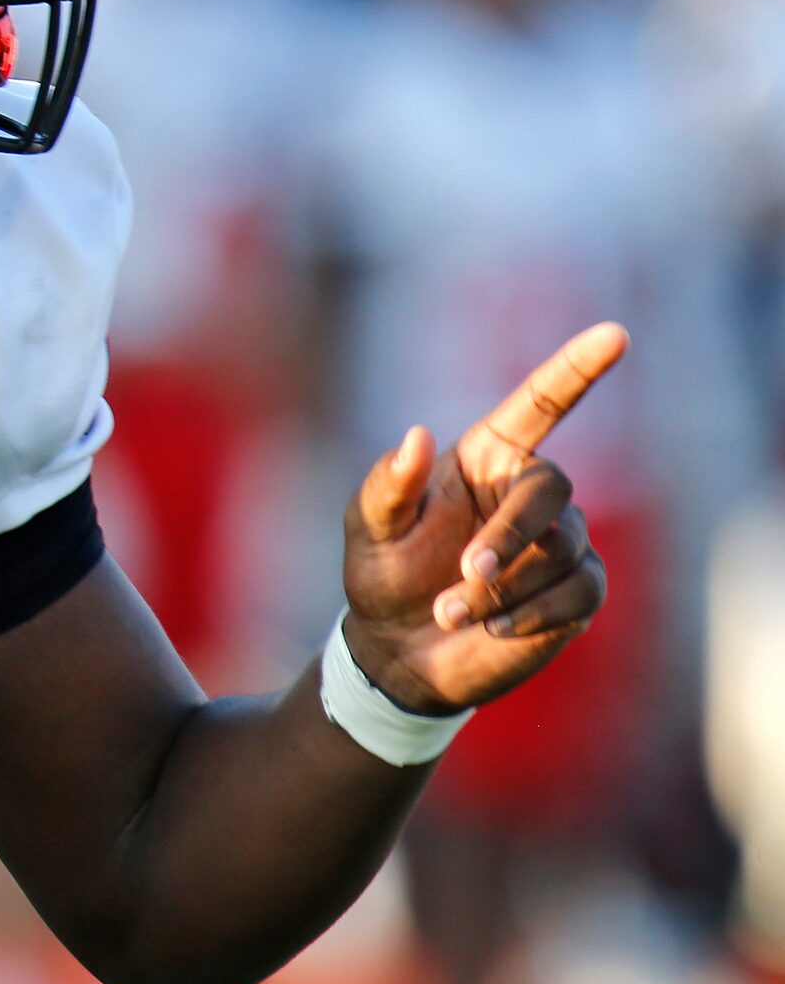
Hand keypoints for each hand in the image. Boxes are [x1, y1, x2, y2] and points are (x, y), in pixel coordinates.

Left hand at [341, 322, 627, 714]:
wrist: (398, 650)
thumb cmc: (383, 574)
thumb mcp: (368, 530)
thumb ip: (387, 485)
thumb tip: (416, 437)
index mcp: (486, 458)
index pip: (540, 404)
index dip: (577, 368)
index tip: (615, 333)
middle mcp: (528, 491)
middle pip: (551, 490)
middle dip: (511, 534)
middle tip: (465, 573)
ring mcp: (560, 541)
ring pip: (562, 549)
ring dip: (505, 585)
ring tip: (450, 611)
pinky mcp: (576, 590)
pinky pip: (579, 591)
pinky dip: (533, 612)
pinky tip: (492, 627)